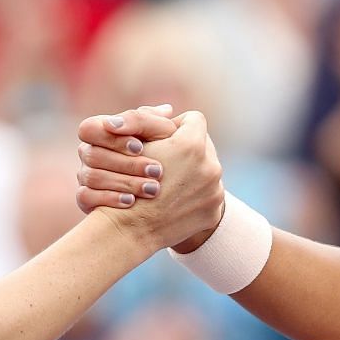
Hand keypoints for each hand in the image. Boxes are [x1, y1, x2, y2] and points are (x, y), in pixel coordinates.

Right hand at [75, 104, 180, 211]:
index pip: (89, 128)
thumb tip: (165, 110)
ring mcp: (85, 176)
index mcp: (100, 132)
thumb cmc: (161, 153)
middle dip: (127, 164)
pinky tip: (131, 201)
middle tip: (156, 171)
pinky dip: (109, 198)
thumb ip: (157, 121)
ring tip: (152, 189)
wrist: (162, 191)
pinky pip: (86, 197)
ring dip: (124, 182)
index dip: (112, 138)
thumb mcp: (162, 134)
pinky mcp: (86, 198)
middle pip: (93, 155)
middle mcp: (89, 153)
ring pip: (92, 177)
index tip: (140, 147)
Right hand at [83, 111, 225, 251]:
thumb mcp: (134, 145)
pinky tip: (175, 200)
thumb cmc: (124, 181)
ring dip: (192, 174)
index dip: (176, 126)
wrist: (129, 228)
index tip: (164, 138)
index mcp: (192, 145)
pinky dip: (194, 196)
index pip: (193, 120)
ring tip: (170, 182)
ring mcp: (215, 192)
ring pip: (207, 171)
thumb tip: (170, 110)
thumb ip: (151, 122)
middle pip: (203, 146)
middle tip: (167, 161)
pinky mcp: (213, 212)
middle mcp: (211, 167)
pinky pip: (207, 195)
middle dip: (187, 151)